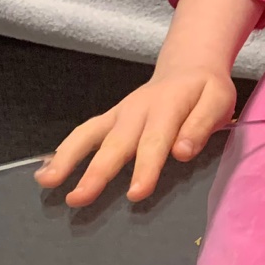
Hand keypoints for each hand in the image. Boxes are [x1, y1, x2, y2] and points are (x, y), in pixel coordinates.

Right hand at [33, 68, 237, 208]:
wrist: (188, 66)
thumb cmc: (205, 91)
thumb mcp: (218, 101)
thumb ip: (202, 125)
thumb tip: (182, 152)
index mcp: (167, 107)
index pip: (155, 141)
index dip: (145, 168)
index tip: (136, 193)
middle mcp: (137, 110)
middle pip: (115, 143)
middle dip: (96, 172)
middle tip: (79, 198)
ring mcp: (119, 113)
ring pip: (89, 134)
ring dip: (67, 158)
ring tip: (46, 182)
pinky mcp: (110, 118)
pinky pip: (84, 132)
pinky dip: (63, 150)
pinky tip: (45, 171)